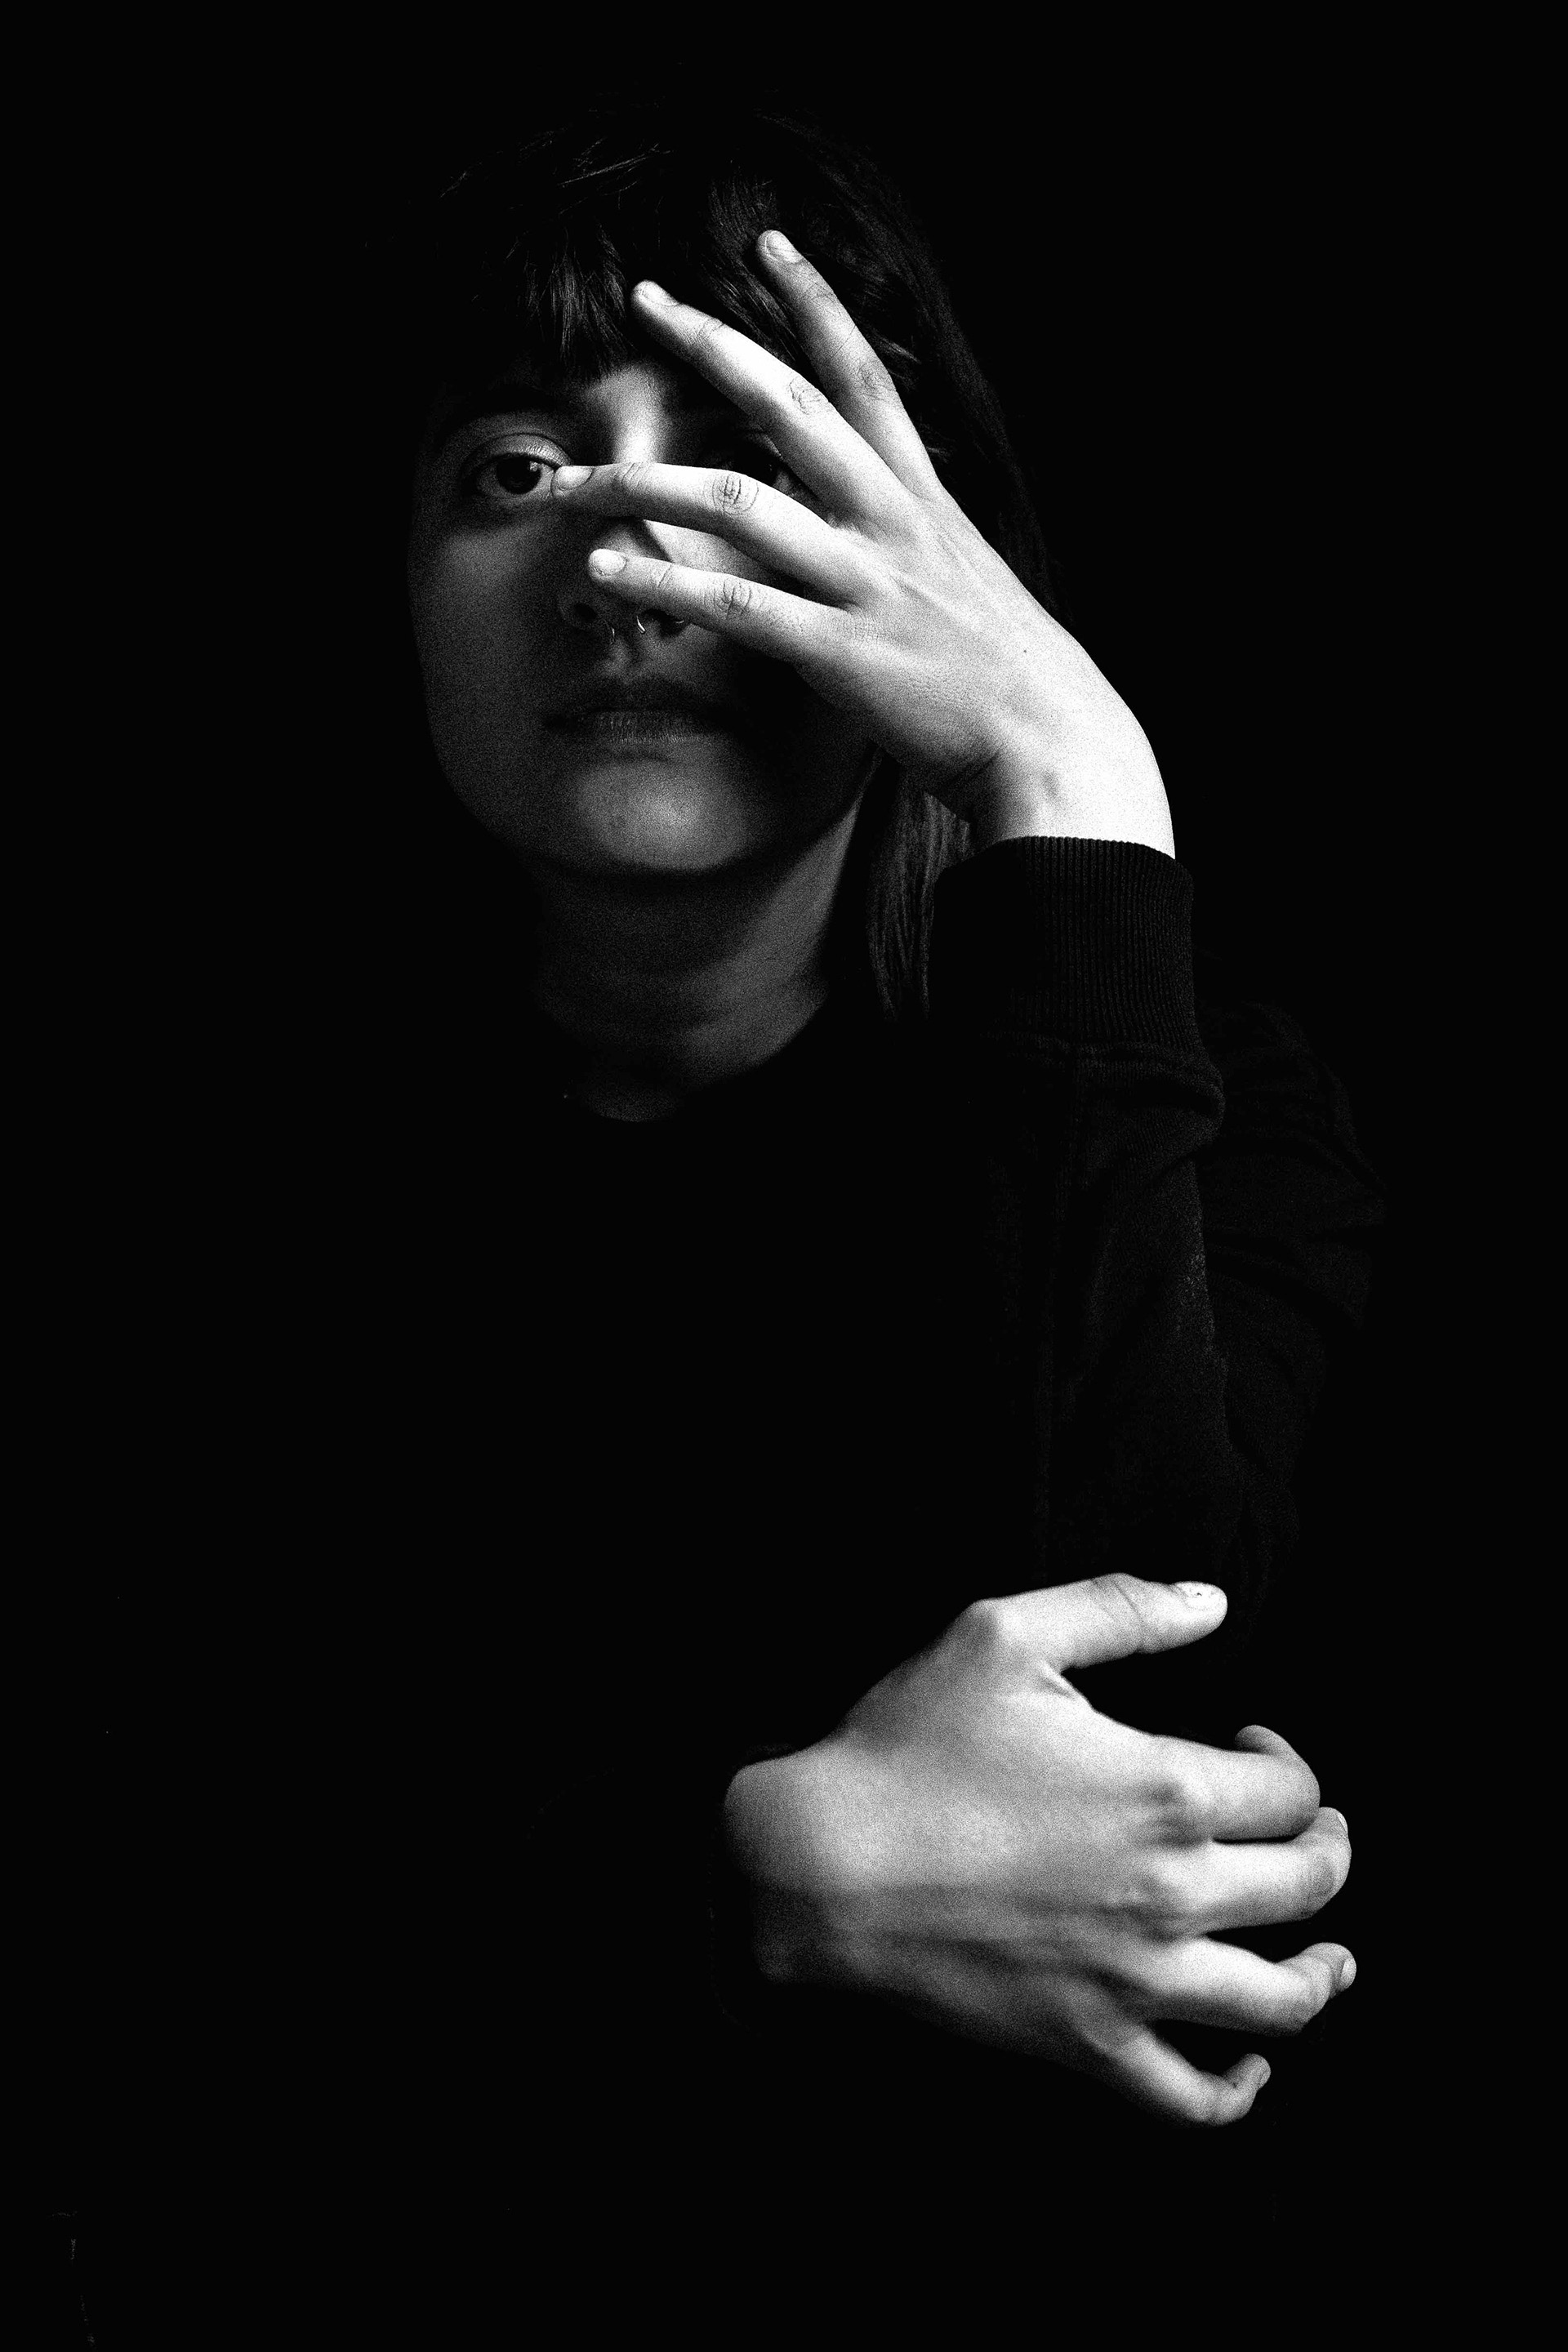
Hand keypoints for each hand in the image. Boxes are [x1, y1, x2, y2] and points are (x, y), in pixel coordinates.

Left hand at [549, 232, 1173, 855]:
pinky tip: (605, 572)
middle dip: (712, 344)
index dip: (816, 302)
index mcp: (922, 498)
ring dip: (643, 484)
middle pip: (788, 405)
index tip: (769, 244)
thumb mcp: (967, 577)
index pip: (865, 375)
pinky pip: (735, 605)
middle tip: (645, 300)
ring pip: (737, 501)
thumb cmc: (1007, 673)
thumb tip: (867, 519)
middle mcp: (890, 521)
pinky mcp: (840, 651)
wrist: (1052, 741)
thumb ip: (912, 537)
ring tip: (572, 480)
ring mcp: (863, 582)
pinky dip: (664, 583)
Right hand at [723, 1575, 1353, 2126]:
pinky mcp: (1089, 2046)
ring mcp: (1136, 1981)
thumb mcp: (1004, 1635)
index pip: (1290, 1789)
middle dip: (1328, 1852)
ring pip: (1281, 1999)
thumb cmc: (908, 1746)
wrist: (820, 1865)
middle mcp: (1173, 1892)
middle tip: (1313, 1832)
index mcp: (1166, 1789)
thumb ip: (1120, 1609)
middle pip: (1309, 1885)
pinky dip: (1241, 2088)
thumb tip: (1213, 1600)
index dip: (1290, 1760)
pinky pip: (1195, 2096)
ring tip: (1329, 1953)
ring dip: (1324, 1971)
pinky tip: (1251, 2061)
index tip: (1255, 1741)